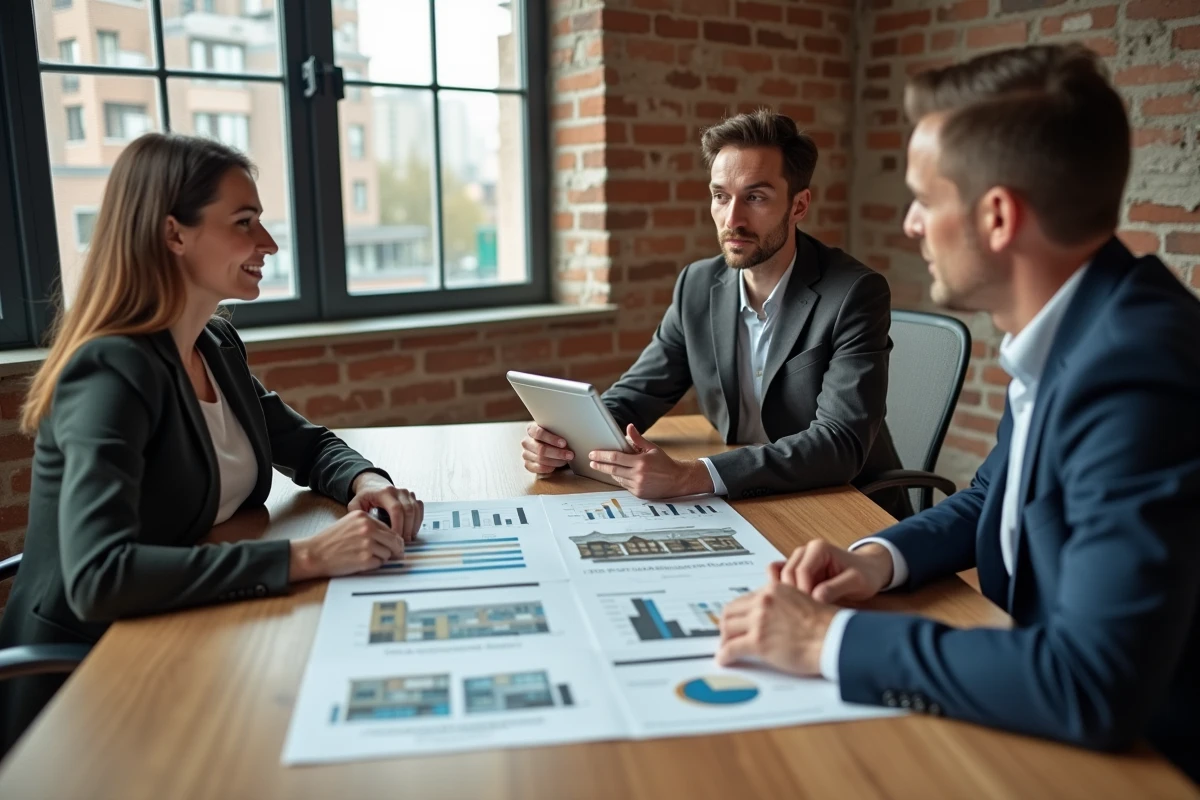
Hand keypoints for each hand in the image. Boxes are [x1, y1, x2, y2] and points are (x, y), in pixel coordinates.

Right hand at [288, 510, 404, 581]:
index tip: (395, 545)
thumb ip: (369, 526)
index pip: (390, 528)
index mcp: (364, 517)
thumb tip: (390, 536)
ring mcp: (367, 544)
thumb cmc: (329, 540)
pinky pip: (380, 563)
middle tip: (396, 555)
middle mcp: (368, 528)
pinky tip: (361, 562)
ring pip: (388, 553)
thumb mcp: (350, 523)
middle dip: (396, 549)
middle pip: (395, 540)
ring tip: (366, 557)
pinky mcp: (365, 559)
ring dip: (382, 558)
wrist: (314, 554)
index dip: (394, 539)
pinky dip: (374, 565)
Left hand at [348, 472, 423, 542]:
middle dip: (407, 528)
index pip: (396, 509)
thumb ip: (356, 514)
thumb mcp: (356, 503)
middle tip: (402, 542)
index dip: (398, 525)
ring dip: (413, 526)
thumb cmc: (366, 496)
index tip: (394, 538)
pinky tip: (412, 531)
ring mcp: (407, 493)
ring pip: (416, 510)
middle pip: (408, 510)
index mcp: (385, 492)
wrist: (373, 484)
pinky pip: (419, 509)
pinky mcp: (413, 497)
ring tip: (407, 539)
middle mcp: (398, 491)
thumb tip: (363, 528)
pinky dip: (418, 521)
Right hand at [521, 422, 573, 476]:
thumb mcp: (557, 430)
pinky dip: (549, 468)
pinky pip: (537, 468)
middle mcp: (526, 441)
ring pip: (540, 459)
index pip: (538, 433)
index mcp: (532, 429)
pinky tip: (556, 466)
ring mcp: (526, 454)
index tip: (564, 443)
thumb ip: (560, 430)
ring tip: (566, 460)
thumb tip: (572, 433)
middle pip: (540, 448)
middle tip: (570, 455)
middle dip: (557, 453)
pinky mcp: (528, 464)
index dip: (551, 439)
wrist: (553, 447)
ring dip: (556, 461)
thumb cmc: (556, 437)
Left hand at [587, 425, 713, 497]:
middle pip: (612, 469)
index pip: (616, 457)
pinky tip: (617, 474)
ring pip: (617, 478)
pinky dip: (620, 479)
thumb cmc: (665, 463)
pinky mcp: (639, 493)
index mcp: (641, 462)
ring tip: (603, 466)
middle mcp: (638, 475)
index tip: (593, 454)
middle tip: (591, 461)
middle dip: (600, 465)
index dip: (602, 456)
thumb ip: (638, 439)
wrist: (678, 480)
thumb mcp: (652, 449)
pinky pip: (624, 485)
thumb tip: (629, 427)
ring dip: (609, 472)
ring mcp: (638, 485)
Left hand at [716, 580, 837, 675]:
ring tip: (725, 648)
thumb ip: (783, 604)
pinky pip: (731, 648)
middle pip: (731, 611)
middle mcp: (763, 601)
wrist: (834, 637)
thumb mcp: (801, 601)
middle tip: (727, 635)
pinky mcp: (758, 641)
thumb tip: (774, 616)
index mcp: (773, 590)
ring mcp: (759, 621)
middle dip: (726, 624)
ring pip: (727, 628)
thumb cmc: (825, 624)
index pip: (745, 599)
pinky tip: (724, 660)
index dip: (739, 613)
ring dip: (724, 639)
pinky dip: (724, 655)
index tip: (736, 621)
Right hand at [773, 540, 893, 603]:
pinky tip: (796, 608)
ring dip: (787, 596)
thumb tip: (816, 598)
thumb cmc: (866, 574)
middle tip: (806, 615)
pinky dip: (784, 595)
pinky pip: (780, 582)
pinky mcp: (796, 574)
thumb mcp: (857, 581)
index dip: (804, 591)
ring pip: (780, 578)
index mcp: (818, 548)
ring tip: (802, 612)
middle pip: (787, 574)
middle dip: (794, 595)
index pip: (801, 570)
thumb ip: (836, 588)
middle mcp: (804, 552)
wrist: (869, 571)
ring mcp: (798, 562)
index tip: (813, 610)